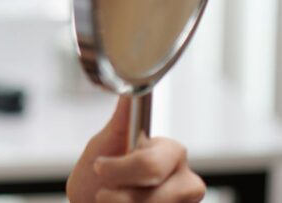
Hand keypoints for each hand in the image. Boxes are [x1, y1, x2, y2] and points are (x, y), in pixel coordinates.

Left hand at [67, 96, 205, 201]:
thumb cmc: (96, 180)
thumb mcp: (101, 148)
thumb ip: (120, 122)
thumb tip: (129, 88)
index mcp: (169, 151)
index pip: (151, 163)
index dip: (120, 170)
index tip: (99, 168)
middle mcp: (185, 179)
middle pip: (155, 193)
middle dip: (120, 195)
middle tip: (103, 192)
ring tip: (112, 202)